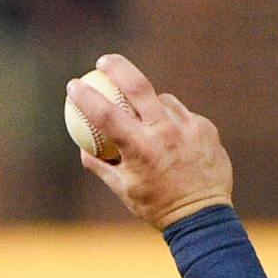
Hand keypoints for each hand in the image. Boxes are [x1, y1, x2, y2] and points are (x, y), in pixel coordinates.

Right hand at [68, 55, 233, 229]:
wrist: (201, 215)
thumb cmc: (156, 207)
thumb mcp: (123, 191)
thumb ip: (101, 167)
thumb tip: (83, 148)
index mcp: (140, 149)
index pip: (106, 115)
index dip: (86, 97)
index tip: (73, 85)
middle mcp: (164, 132)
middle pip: (137, 86)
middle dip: (117, 67)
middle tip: (103, 62)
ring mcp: (188, 126)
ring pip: (162, 100)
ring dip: (150, 105)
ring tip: (147, 121)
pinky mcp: (205, 127)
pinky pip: (182, 115)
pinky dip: (172, 122)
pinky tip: (173, 139)